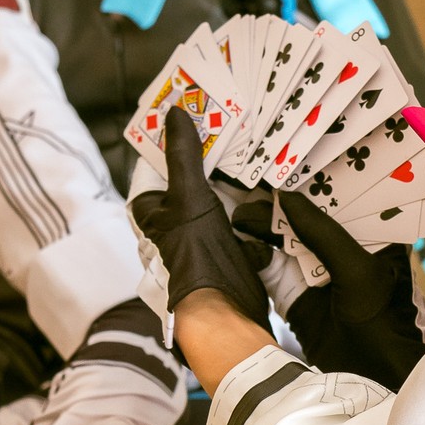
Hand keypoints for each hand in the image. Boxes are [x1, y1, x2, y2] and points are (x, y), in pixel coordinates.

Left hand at [130, 106, 269, 326]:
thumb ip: (182, 156)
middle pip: (194, 180)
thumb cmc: (196, 256)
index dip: (175, 138)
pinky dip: (256, 218)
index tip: (198, 110)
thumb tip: (174, 111)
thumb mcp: (188, 197)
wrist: (228, 315)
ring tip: (260, 154)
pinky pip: (244, 226)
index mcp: (153, 211)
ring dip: (240, 187)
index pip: (160, 163)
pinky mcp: (231, 254)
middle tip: (238, 126)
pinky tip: (272, 199)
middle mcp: (174, 225)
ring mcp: (203, 241)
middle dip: (215, 159)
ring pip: (222, 201)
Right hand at [234, 191, 424, 390]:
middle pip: (305, 213)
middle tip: (245, 174)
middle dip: (277, 196)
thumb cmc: (381, 324)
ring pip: (282, 239)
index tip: (282, 156)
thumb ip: (323, 233)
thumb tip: (286, 198)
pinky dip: (253, 254)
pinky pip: (270, 267)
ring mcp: (317, 272)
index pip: (339, 194)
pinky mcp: (295, 294)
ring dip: (259, 224)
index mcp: (371, 235)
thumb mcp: (356, 272)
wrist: (373, 381)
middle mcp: (343, 249)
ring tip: (235, 206)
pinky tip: (237, 238)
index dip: (311, 175)